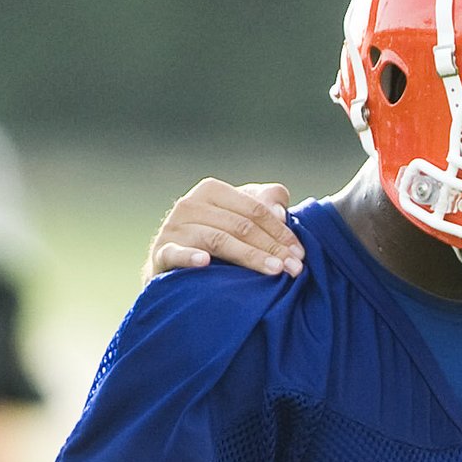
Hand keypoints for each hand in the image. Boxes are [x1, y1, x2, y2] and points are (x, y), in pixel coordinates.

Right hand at [145, 178, 304, 280]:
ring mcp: (173, 229)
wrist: (175, 261)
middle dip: (272, 248)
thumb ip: (266, 203)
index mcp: (212, 191)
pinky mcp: (161, 253)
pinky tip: (205, 263)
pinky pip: (176, 254)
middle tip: (294, 268)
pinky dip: (190, 257)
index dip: (281, 231)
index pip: (255, 210)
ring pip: (218, 240)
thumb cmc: (219, 234)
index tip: (300, 253)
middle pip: (241, 226)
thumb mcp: (243, 214)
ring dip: (249, 256)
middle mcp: (190, 205)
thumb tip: (281, 212)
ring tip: (274, 271)